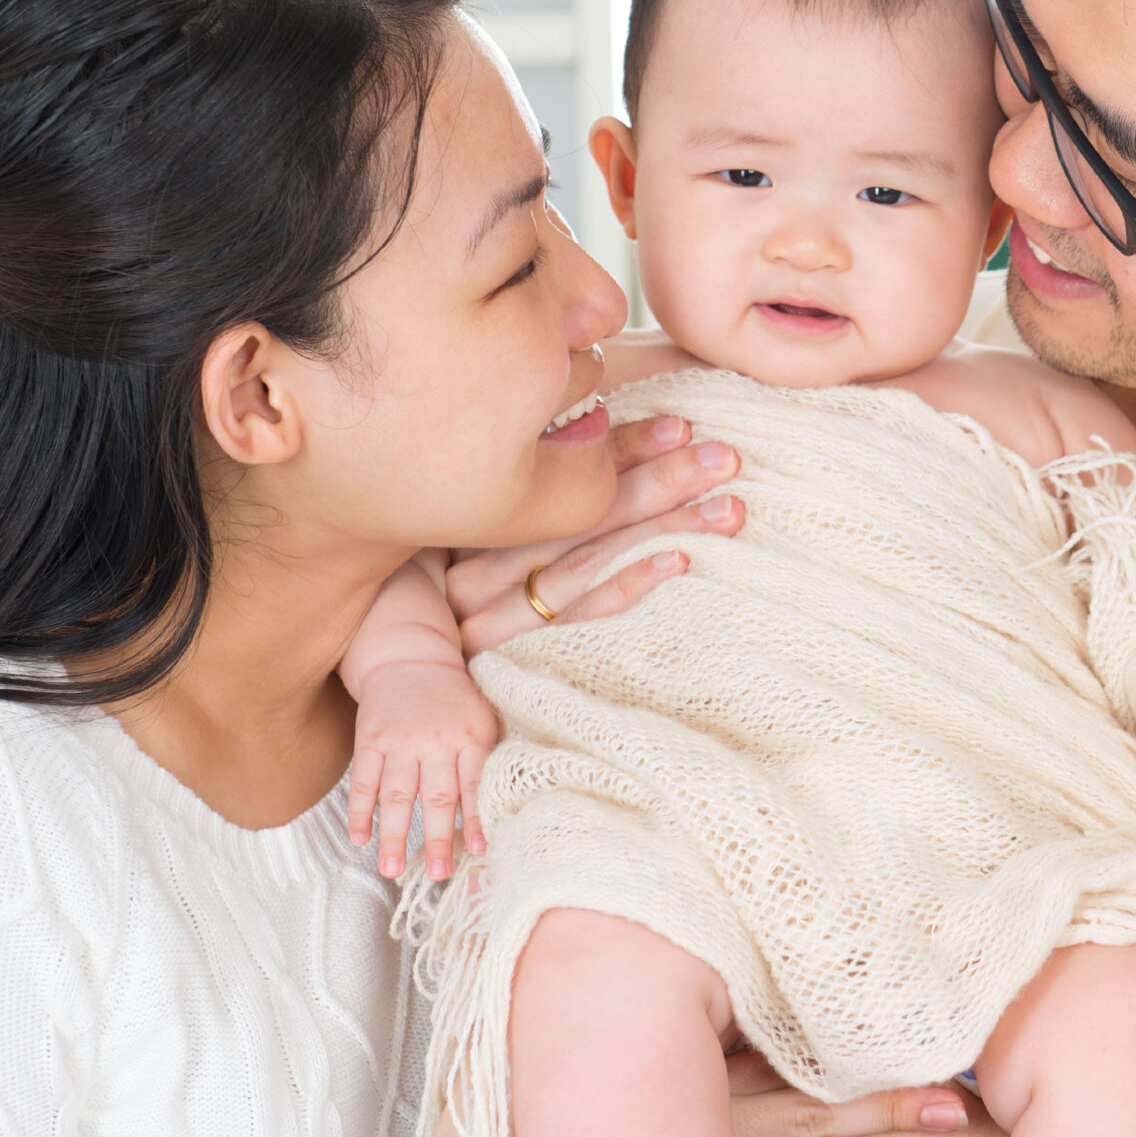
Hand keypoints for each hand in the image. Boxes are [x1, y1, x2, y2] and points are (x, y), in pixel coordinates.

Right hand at [344, 659, 496, 880]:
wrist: (411, 656)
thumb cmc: (453, 698)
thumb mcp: (480, 720)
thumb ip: (485, 760)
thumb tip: (500, 811)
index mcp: (469, 737)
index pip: (476, 783)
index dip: (478, 818)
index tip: (481, 849)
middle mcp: (435, 741)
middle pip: (437, 796)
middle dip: (438, 838)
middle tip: (438, 873)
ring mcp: (400, 741)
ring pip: (397, 795)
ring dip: (394, 835)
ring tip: (393, 869)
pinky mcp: (370, 740)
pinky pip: (363, 781)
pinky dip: (360, 811)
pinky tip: (360, 837)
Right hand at [367, 1059, 995, 1136]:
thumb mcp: (589, 1059)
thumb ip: (656, 1027)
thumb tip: (725, 986)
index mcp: (666, 1067)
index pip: (780, 1061)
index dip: (857, 1064)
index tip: (933, 1059)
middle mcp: (671, 1121)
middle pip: (798, 1114)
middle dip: (880, 1115)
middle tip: (959, 1109)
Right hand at [449, 415, 747, 654]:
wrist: (409, 710)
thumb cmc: (462, 617)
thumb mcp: (491, 553)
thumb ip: (547, 507)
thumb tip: (628, 447)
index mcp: (479, 527)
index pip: (561, 477)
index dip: (624, 448)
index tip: (681, 426)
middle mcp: (479, 566)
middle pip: (581, 514)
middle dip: (660, 480)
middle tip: (723, 459)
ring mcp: (490, 617)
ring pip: (587, 561)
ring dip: (663, 529)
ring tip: (726, 510)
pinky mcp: (509, 660)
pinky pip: (579, 617)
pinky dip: (629, 585)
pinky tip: (678, 561)